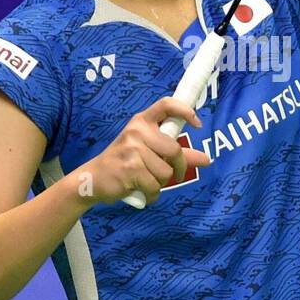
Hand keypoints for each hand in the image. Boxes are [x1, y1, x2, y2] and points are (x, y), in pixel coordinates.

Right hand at [78, 97, 212, 205]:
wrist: (92, 178)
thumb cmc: (123, 163)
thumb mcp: (148, 152)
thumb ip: (176, 154)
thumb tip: (206, 159)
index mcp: (141, 122)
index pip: (166, 105)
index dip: (185, 110)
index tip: (198, 123)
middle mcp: (137, 131)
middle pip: (174, 150)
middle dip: (178, 168)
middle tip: (173, 175)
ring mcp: (132, 149)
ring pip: (165, 172)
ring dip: (160, 183)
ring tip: (146, 181)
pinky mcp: (130, 169)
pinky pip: (155, 186)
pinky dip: (152, 194)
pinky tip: (141, 191)